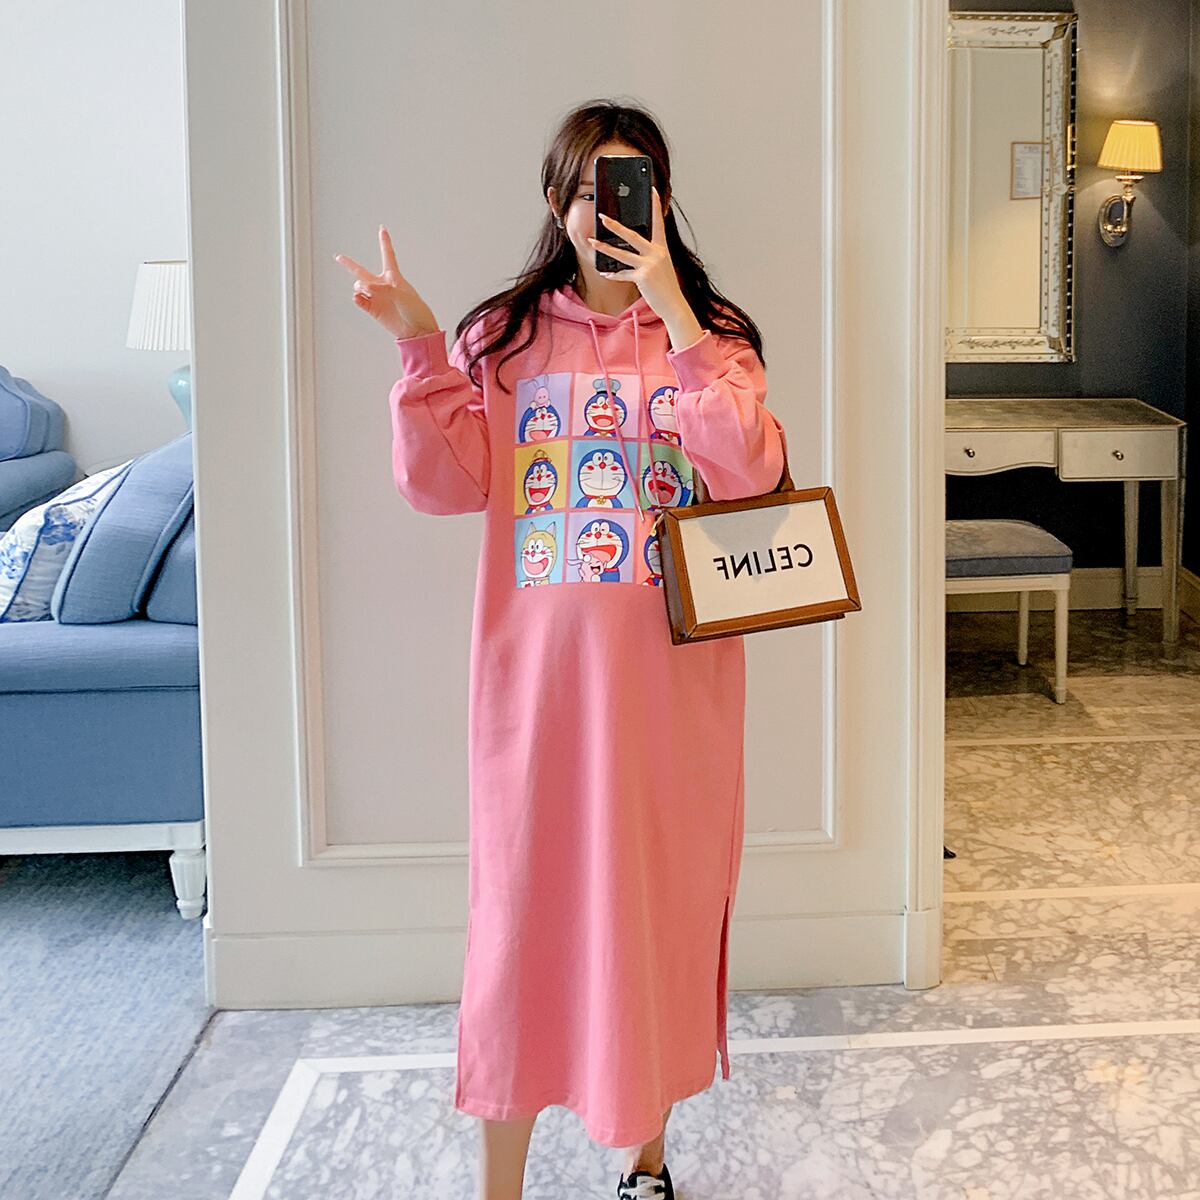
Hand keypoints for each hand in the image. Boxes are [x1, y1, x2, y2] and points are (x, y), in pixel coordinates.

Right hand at [334, 226, 439, 339]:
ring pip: (359, 286)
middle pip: (362, 272)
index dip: (384, 242)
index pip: (388, 255)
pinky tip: (359, 297)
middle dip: (349, 264)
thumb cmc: (415, 310)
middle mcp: (382, 285)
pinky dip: (357, 297)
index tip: (382, 228)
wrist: (417, 331)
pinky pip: (359, 300)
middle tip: (338, 256)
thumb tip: (366, 288)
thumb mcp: (403, 296)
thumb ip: (384, 289)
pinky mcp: (373, 309)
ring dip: (360, 286)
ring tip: (369, 292)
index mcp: (394, 277)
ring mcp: (376, 297)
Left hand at [586, 186, 685, 320]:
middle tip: (602, 217)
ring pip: (622, 254)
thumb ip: (651, 254)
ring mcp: (649, 265)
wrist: (674, 305)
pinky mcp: (643, 277)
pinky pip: (623, 274)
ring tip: (592, 242)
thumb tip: (634, 247)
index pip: (658, 222)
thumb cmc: (667, 286)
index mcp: (662, 248)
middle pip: (632, 235)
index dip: (655, 205)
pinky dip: (613, 274)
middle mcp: (656, 253)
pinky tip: (605, 273)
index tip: (652, 190)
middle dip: (615, 225)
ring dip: (605, 248)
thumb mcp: (662, 265)